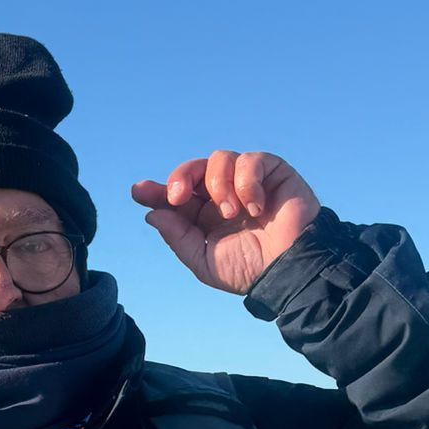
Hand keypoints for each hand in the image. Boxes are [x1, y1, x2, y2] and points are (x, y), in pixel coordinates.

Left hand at [131, 152, 319, 295]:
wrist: (290, 270)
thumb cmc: (250, 269)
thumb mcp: (204, 260)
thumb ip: (178, 237)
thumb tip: (153, 214)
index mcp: (205, 215)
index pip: (177, 195)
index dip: (156, 191)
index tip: (138, 192)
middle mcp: (224, 193)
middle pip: (194, 169)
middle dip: (181, 177)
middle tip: (177, 196)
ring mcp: (248, 181)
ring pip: (220, 158)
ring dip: (219, 185)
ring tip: (231, 213)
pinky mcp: (273, 172)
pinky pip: (251, 160)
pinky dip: (248, 182)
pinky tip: (255, 208)